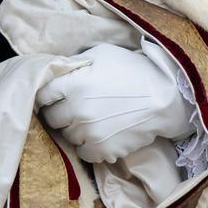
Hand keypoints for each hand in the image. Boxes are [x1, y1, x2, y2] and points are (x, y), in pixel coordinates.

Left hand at [37, 42, 193, 163]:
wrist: (165, 97)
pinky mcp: (103, 150)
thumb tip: (58, 70)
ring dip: (73, 129)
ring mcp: (89, 133)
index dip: (46, 94)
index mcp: (74, 85)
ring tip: (89, 119)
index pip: (42, 95)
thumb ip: (76, 62)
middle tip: (70, 107)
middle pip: (51, 118)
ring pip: (66, 136)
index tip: (52, 95)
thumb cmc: (133, 70)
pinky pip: (83, 153)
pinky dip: (87, 146)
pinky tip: (97, 134)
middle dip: (58, 112)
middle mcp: (77, 111)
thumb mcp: (102, 54)